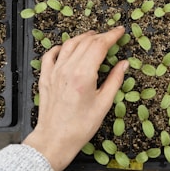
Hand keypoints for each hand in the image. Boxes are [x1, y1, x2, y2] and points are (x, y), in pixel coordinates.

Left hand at [23, 27, 128, 170]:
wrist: (54, 139)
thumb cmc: (81, 126)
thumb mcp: (103, 104)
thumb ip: (114, 80)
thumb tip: (124, 63)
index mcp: (83, 74)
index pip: (99, 45)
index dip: (111, 36)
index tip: (120, 31)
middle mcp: (67, 68)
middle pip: (85, 42)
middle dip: (100, 36)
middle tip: (111, 36)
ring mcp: (54, 71)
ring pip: (69, 45)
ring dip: (82, 37)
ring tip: (92, 36)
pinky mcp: (45, 77)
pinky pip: (51, 55)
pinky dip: (60, 47)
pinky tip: (66, 47)